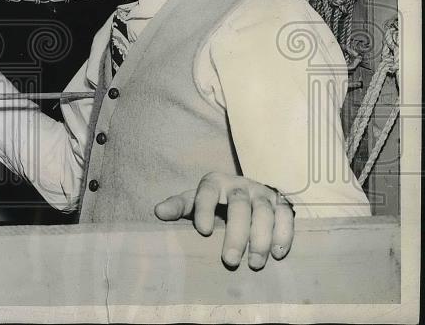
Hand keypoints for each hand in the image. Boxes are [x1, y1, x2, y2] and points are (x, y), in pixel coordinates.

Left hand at [154, 172, 294, 269]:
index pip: (208, 191)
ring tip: (254, 264)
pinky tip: (277, 254)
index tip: (203, 231)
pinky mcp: (280, 204)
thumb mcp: (193, 202)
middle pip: (239, 205)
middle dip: (235, 234)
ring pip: (264, 212)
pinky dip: (284, 234)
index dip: (205, 209)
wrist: (243, 194)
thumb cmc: (213, 203)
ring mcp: (262, 193)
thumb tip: (158, 212)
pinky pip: (286, 216)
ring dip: (260, 239)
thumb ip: (178, 207)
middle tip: (229, 261)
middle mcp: (240, 184)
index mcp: (215, 182)